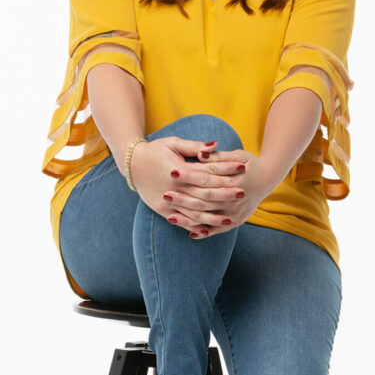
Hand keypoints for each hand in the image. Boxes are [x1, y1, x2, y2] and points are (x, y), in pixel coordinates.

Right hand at [128, 136, 248, 231]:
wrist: (131, 164)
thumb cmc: (155, 150)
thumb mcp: (173, 143)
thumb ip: (195, 146)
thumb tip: (214, 145)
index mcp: (179, 170)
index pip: (208, 171)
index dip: (226, 169)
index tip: (243, 167)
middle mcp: (174, 187)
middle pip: (204, 193)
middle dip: (225, 194)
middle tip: (243, 193)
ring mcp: (168, 201)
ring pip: (194, 212)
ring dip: (213, 217)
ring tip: (230, 219)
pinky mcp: (162, 210)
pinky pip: (181, 221)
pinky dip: (195, 227)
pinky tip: (208, 230)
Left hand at [161, 146, 275, 238]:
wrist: (268, 177)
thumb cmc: (249, 163)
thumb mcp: (237, 155)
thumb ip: (218, 156)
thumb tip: (200, 154)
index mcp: (235, 179)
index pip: (207, 177)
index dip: (189, 175)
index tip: (172, 171)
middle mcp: (236, 199)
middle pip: (205, 199)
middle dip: (184, 198)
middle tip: (165, 194)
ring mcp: (237, 212)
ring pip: (208, 217)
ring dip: (189, 218)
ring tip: (169, 217)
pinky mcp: (237, 221)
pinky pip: (218, 229)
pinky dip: (204, 231)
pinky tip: (190, 233)